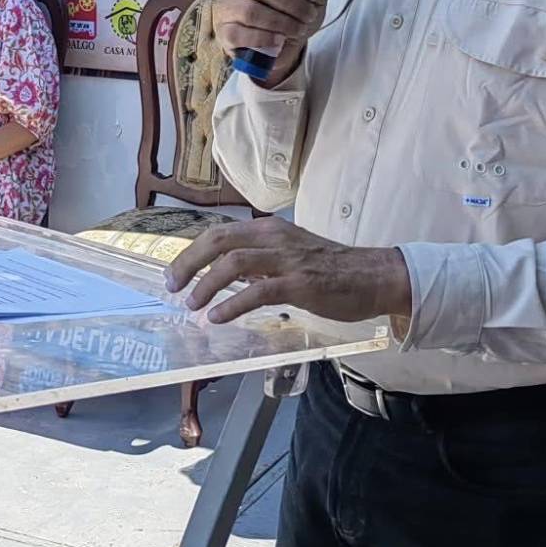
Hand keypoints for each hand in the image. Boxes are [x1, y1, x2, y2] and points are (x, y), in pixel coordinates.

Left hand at [164, 217, 411, 325]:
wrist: (373, 275)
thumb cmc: (331, 268)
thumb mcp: (289, 253)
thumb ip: (259, 259)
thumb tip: (226, 274)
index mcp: (269, 229)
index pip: (218, 233)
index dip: (191, 251)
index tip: (175, 272)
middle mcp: (274, 238)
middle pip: (218, 242)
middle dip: (188, 264)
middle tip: (172, 286)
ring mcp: (287, 260)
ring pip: (233, 264)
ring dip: (206, 285)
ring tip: (193, 305)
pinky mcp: (299, 284)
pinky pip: (257, 292)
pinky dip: (232, 304)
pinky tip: (218, 317)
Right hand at [215, 0, 346, 74]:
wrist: (280, 44)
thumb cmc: (292, 13)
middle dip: (292, 4)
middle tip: (308, 16)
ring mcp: (227, 6)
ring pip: (251, 11)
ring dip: (281, 23)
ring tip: (297, 30)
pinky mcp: (225, 31)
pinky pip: (239, 33)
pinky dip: (264, 38)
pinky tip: (278, 40)